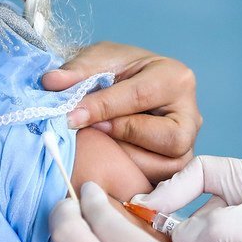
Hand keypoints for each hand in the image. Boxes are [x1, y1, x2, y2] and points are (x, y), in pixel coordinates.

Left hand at [43, 42, 200, 181]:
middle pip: (170, 139)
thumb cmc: (116, 72)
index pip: (140, 98)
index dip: (102, 109)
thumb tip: (51, 83)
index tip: (69, 117)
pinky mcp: (174, 167)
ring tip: (98, 148)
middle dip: (127, 139)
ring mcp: (187, 144)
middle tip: (94, 132)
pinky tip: (107, 164)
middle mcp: (191, 114)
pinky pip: (157, 181)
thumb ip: (77, 71)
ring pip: (166, 166)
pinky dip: (130, 175)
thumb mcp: (98, 60)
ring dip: (126, 161)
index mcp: (176, 79)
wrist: (123, 86)